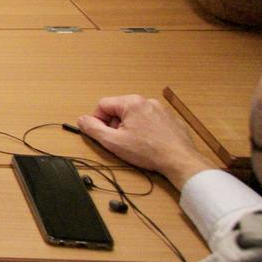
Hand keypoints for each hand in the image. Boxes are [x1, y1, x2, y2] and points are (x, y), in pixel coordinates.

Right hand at [74, 94, 215, 190]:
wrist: (180, 160)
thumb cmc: (148, 151)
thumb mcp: (113, 142)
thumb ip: (93, 129)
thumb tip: (82, 120)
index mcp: (131, 103)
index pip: (103, 104)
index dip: (98, 120)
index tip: (104, 135)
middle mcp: (146, 101)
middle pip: (119, 109)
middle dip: (115, 125)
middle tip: (120, 141)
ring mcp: (160, 109)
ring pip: (135, 115)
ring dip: (130, 127)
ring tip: (136, 144)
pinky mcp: (170, 118)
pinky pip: (150, 120)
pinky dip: (146, 129)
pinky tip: (149, 143)